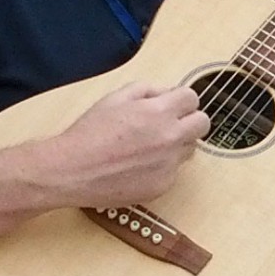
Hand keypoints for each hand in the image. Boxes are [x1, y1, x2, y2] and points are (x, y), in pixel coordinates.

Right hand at [54, 83, 209, 206]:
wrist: (72, 170)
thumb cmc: (90, 132)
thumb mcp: (116, 97)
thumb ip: (148, 89)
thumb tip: (167, 93)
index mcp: (159, 112)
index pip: (193, 98)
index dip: (181, 99)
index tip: (173, 104)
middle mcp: (170, 138)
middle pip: (203, 124)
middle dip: (190, 119)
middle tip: (170, 123)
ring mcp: (168, 165)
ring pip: (189, 149)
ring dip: (176, 144)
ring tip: (147, 145)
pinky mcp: (162, 186)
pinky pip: (174, 171)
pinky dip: (162, 167)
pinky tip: (138, 165)